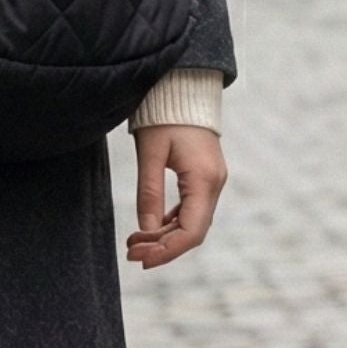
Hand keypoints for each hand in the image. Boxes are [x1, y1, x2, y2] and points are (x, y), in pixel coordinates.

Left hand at [126, 123, 226, 269]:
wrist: (183, 86)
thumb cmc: (164, 113)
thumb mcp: (150, 151)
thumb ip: (149, 191)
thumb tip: (145, 229)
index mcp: (204, 180)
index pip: (191, 231)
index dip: (167, 251)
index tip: (141, 260)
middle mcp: (214, 184)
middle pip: (192, 231)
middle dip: (162, 246)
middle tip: (131, 253)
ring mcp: (212, 180)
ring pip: (191, 221)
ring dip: (165, 235)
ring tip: (135, 242)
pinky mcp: (205, 176)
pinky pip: (191, 208)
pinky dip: (171, 221)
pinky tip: (151, 226)